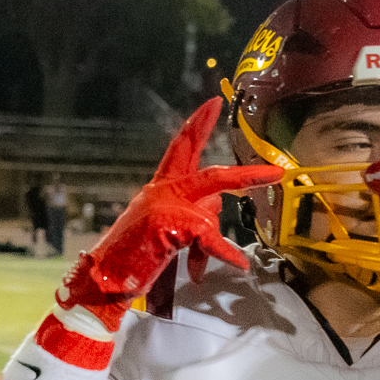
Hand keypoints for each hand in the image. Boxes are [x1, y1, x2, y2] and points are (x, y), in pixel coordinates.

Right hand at [64, 98, 281, 310]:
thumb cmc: (134, 257)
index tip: (213, 103)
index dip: (197, 125)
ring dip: (225, 230)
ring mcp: (165, 207)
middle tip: (276, 171)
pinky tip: (239, 264)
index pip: (181, 148)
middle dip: (246, 174)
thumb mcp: (168, 234)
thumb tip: (216, 233)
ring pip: (211, 208)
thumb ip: (194, 227)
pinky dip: (225, 254)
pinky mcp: (170, 226)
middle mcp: (162, 192)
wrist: (104, 276)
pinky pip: (209, 239)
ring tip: (240, 253)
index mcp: (161, 188)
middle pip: (210, 175)